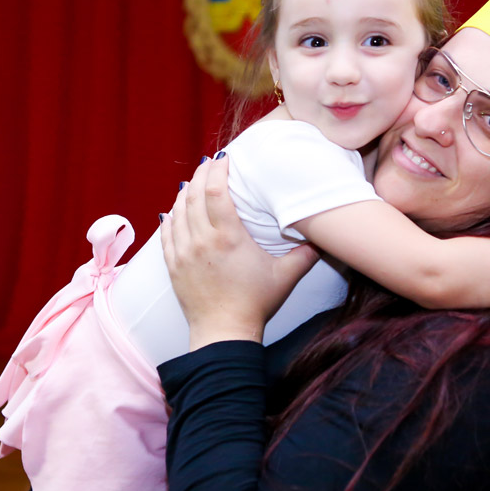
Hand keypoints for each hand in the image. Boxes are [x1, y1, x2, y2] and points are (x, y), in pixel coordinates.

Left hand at [160, 155, 319, 350]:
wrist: (224, 333)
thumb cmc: (255, 304)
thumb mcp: (285, 277)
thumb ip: (305, 254)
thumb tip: (323, 239)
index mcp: (228, 237)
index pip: (217, 191)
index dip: (219, 170)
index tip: (224, 157)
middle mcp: (202, 240)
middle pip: (195, 195)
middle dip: (201, 174)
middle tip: (209, 162)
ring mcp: (184, 252)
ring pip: (178, 211)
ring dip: (185, 193)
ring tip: (194, 182)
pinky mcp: (174, 266)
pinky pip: (166, 233)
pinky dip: (170, 217)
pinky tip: (173, 209)